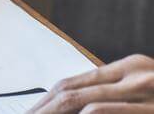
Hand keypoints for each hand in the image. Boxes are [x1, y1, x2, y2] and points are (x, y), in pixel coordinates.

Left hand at [30, 54, 153, 112]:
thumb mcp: (142, 89)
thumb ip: (110, 93)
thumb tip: (68, 106)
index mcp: (130, 66)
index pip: (73, 82)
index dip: (46, 99)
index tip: (33, 111)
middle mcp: (134, 76)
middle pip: (70, 91)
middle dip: (44, 108)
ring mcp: (143, 92)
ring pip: (79, 100)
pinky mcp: (151, 112)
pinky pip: (99, 110)